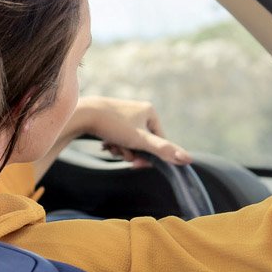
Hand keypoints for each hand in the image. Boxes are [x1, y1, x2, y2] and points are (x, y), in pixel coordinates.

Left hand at [75, 96, 191, 168]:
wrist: (82, 114)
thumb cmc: (113, 126)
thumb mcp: (141, 141)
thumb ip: (164, 150)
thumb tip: (188, 159)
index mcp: (150, 110)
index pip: (159, 140)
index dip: (150, 155)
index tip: (138, 164)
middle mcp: (138, 108)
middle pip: (143, 141)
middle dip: (132, 151)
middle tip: (121, 154)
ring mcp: (124, 112)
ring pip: (129, 140)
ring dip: (121, 149)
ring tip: (110, 147)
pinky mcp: (110, 116)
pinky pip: (118, 135)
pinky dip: (113, 142)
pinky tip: (104, 143)